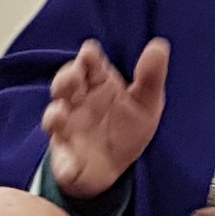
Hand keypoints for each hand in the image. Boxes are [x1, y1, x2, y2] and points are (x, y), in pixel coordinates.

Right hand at [42, 39, 167, 199]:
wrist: (115, 167)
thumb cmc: (127, 127)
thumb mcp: (147, 102)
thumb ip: (151, 77)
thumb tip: (160, 46)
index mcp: (97, 84)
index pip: (88, 64)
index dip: (87, 57)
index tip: (90, 54)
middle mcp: (77, 102)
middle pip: (64, 84)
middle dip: (65, 79)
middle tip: (75, 79)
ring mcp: (67, 129)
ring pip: (54, 117)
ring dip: (54, 116)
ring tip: (59, 116)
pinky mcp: (66, 158)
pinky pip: (62, 162)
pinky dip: (65, 167)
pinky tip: (71, 169)